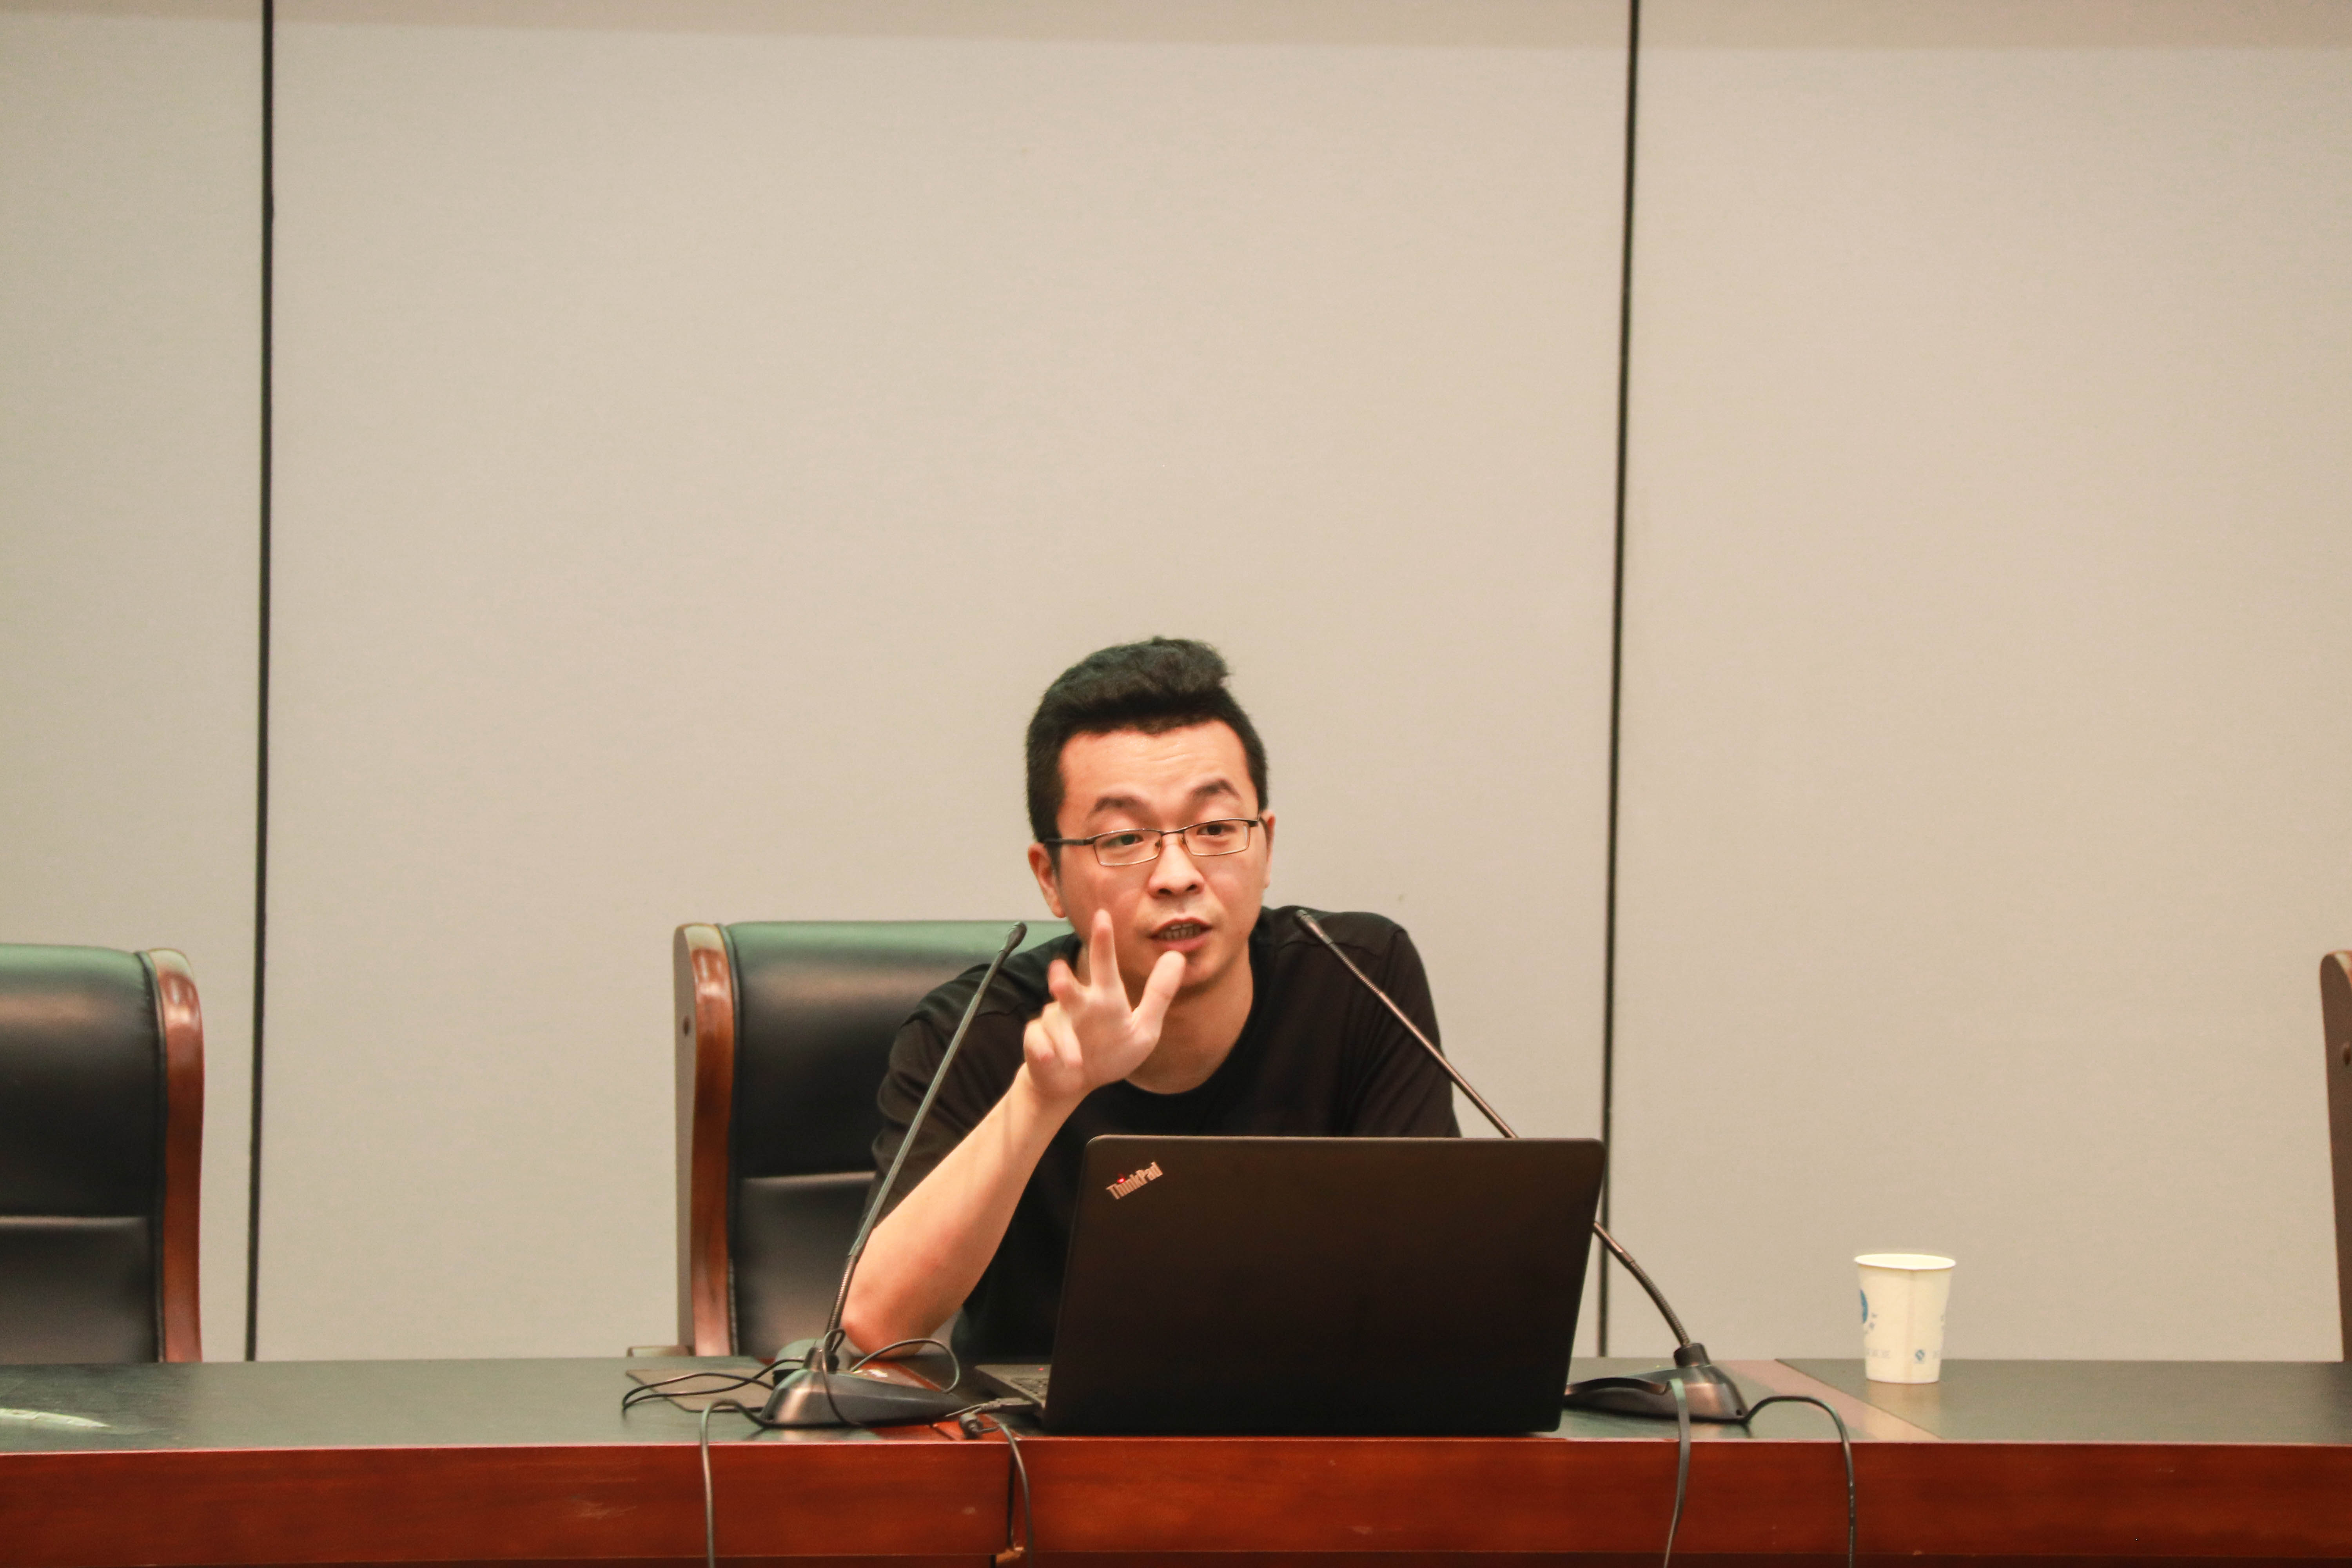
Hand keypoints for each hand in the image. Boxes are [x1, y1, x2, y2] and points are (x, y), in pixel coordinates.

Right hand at [1021, 909, 1183, 1105]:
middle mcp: (1078, 1005)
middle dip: (1062, 979)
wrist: (1075, 1082)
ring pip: (1054, 1021)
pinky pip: (1038, 1043)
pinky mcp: (1038, 1042)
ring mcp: (1056, 1022)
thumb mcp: (1143, 1029)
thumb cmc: (1110, 1051)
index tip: (1102, 916)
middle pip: (1068, 986)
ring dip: (1063, 1038)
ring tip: (1075, 1060)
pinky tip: (1049, 1059)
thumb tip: (1177, 955)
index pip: (1104, 966)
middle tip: (1059, 969)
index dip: (1103, 942)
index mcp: (1104, 999)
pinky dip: (1044, 1051)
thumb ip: (1158, 995)